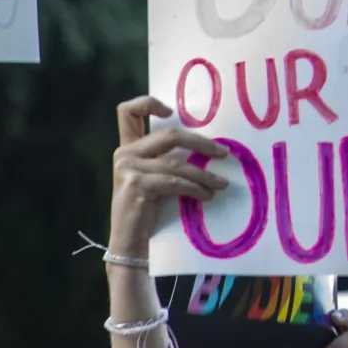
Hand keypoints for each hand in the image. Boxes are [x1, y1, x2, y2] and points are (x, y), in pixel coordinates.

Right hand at [109, 96, 228, 256]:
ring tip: (220, 183)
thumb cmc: (146, 213)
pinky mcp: (136, 185)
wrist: (130, 245)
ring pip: (177, 163)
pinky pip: (175, 181)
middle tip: (223, 153)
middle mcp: (124, 155)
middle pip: (169, 135)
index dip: (149, 103)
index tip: (172, 112)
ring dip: (204, 174)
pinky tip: (206, 196)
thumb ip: (167, 160)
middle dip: (201, 144)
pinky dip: (195, 188)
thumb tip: (207, 149)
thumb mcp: (155, 180)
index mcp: (127, 149)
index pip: (128, 112)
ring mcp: (127, 169)